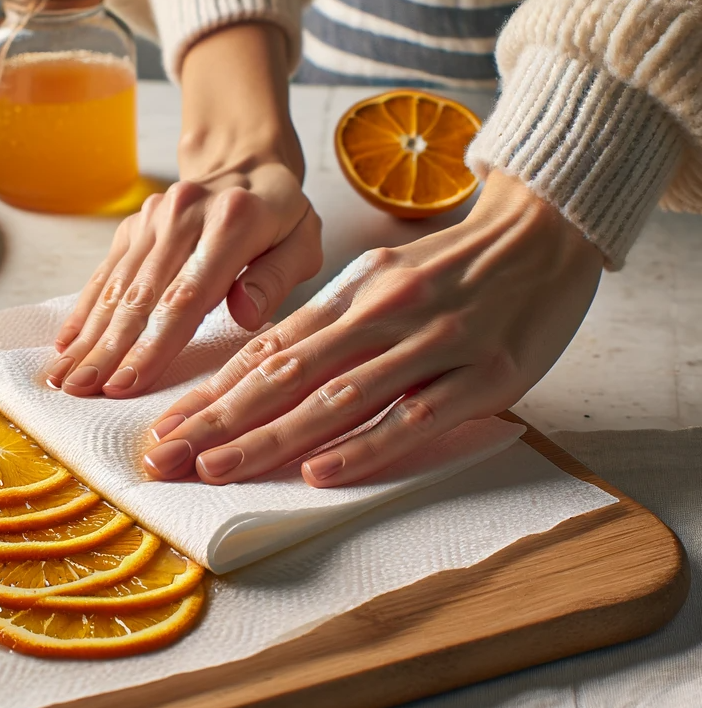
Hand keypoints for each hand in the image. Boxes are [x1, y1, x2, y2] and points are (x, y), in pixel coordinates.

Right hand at [45, 23, 322, 396]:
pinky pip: (106, 272)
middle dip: (108, 348)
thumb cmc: (281, 219)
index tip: (128, 383)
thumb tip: (244, 314)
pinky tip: (65, 344)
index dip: (154, 344)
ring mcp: (153, 217)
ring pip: (117, 286)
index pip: (186, 295)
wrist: (247, 165)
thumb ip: (277, 278)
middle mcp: (184, 213)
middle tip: (81, 390)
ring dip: (89, 334)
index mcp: (232, 221)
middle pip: (141, 294)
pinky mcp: (134, 225)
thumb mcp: (303, 243)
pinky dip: (84, 310)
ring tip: (65, 377)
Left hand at [142, 171, 603, 485]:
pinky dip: (363, 446)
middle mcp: (380, 315)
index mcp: (351, 293)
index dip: (213, 391)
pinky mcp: (484, 376)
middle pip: (285, 376)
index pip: (268, 350)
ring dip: (270, 438)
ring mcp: (432, 345)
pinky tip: (317, 472)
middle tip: (163, 457)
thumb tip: (265, 365)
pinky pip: (413, 416)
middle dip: (217, 420)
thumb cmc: (454, 267)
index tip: (166, 424)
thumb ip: (330, 320)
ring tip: (213, 467)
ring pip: (337, 399)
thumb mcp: (383, 278)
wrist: (544, 235)